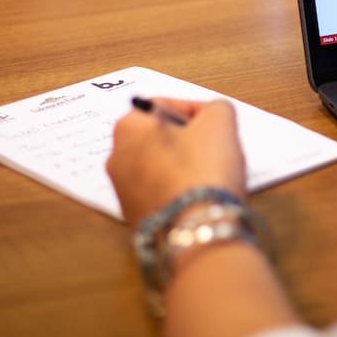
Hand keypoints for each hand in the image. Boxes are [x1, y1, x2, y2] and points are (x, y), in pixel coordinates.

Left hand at [107, 97, 248, 228]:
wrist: (198, 231)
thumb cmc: (203, 171)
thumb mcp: (221, 121)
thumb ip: (215, 107)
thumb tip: (212, 115)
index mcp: (128, 127)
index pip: (167, 105)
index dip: (198, 112)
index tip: (217, 125)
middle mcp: (115, 158)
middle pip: (160, 137)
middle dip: (188, 140)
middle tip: (214, 148)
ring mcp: (122, 192)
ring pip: (160, 166)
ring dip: (183, 165)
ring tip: (209, 173)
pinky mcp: (134, 218)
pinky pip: (160, 192)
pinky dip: (178, 189)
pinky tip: (198, 195)